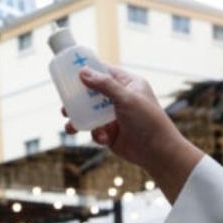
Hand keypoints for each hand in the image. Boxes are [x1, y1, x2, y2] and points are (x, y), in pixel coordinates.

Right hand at [64, 66, 203, 201]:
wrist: (158, 152)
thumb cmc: (148, 121)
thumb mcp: (126, 98)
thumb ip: (104, 85)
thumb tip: (83, 72)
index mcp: (128, 84)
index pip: (105, 72)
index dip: (88, 70)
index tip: (70, 70)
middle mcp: (121, 98)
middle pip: (93, 93)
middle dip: (78, 99)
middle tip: (65, 102)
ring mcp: (115, 116)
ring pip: (91, 114)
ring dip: (80, 119)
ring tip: (70, 125)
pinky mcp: (112, 133)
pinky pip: (96, 130)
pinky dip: (96, 134)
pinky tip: (102, 138)